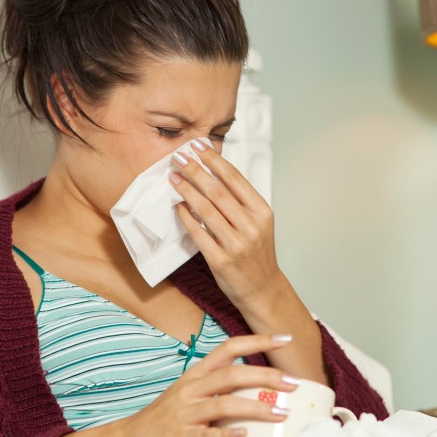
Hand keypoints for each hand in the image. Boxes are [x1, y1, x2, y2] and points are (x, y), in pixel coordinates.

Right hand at [119, 333, 298, 436]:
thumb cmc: (167, 417)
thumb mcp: (191, 393)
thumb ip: (219, 387)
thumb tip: (258, 386)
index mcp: (196, 374)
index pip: (228, 348)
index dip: (257, 341)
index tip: (284, 338)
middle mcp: (191, 389)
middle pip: (232, 375)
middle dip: (266, 377)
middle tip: (294, 383)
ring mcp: (185, 413)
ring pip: (224, 404)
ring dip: (256, 408)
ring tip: (282, 413)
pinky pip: (206, 434)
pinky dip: (226, 433)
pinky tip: (244, 435)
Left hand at [169, 139, 282, 305]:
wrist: (262, 289)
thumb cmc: (256, 253)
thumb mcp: (258, 223)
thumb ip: (241, 201)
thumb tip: (213, 172)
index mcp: (262, 212)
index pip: (235, 179)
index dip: (214, 160)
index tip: (198, 147)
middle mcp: (251, 226)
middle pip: (218, 191)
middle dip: (195, 171)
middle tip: (179, 158)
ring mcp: (236, 244)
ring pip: (206, 210)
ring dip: (187, 190)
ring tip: (174, 178)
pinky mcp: (221, 260)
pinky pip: (198, 234)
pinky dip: (186, 218)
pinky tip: (178, 207)